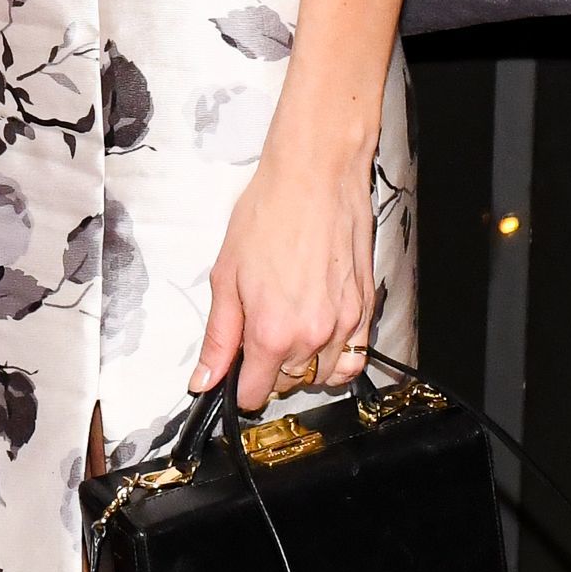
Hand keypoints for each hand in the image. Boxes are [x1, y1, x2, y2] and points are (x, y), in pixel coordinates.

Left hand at [188, 134, 376, 414]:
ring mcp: (345, 325)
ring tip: (287, 330)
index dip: (240, 388)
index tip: (234, 373)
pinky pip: (354, 358)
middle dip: (268, 370)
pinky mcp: (366, 309)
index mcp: (272, 332)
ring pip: (321, 375)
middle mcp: (313, 336)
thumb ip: (218, 338)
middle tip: (256, 334)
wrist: (315, 177)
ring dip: (301, 365)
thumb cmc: (267, 216)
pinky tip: (319, 335)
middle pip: (288, 385)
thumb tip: (204, 381)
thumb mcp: (225, 277)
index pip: (256, 394)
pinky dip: (336, 358)